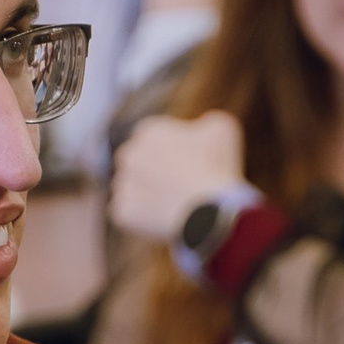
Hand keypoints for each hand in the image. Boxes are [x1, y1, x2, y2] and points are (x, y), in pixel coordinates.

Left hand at [111, 108, 246, 243]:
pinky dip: (146, 219)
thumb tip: (200, 131)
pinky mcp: (121, 211)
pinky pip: (131, 214)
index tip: (190, 165)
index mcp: (149, 131)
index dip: (174, 152)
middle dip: (155, 172)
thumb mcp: (222, 129)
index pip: (156, 140)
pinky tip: (167, 220)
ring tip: (176, 206)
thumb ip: (205, 124)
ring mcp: (122, 184)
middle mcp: (129, 154)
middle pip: (139, 163)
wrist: (208, 211)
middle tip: (179, 186)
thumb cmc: (216, 167)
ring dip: (149, 195)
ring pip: (134, 189)